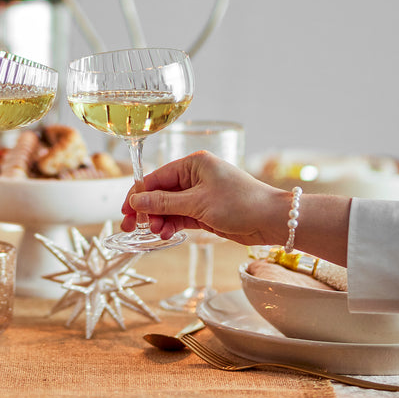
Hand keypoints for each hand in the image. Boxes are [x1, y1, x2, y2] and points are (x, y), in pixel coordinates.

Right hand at [120, 150, 286, 246]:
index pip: (156, 177)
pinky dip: (171, 225)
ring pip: (169, 207)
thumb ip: (164, 204)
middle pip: (160, 193)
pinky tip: (165, 234)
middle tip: (130, 227)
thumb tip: (137, 201)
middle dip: (146, 210)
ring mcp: (200, 194)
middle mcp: (194, 176)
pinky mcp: (205, 211)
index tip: (125, 212)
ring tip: (156, 233)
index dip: (138, 195)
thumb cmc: (240, 203)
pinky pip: (181, 216)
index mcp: (193, 163)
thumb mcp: (198, 203)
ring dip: (159, 220)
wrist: (272, 220)